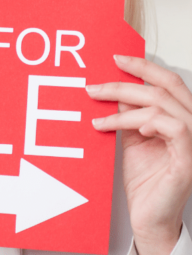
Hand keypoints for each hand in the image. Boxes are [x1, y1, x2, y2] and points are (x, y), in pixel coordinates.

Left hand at [86, 56, 191, 254]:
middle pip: (163, 88)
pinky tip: (135, 130)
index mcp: (179, 117)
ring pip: (161, 106)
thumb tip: (113, 90)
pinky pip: (175, 128)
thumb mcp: (132, 138)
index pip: (168, 82)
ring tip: (99, 121)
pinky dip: (150, 123)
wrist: (149, 217)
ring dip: (123, 109)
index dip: (144, 67)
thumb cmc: (145, 180)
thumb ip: (128, 114)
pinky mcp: (189, 160)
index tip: (115, 59)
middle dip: (124, 84)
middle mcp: (191, 125)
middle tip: (94, 88)